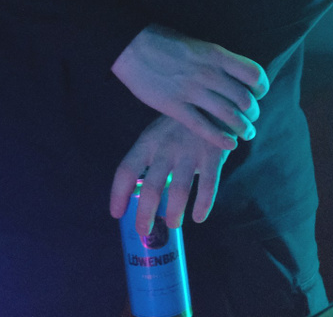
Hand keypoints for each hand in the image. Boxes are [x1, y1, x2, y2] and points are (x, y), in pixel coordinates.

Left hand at [110, 115, 231, 235]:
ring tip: (171, 225)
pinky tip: (198, 217)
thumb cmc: (180, 125)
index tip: (116, 214)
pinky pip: (208, 186)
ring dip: (174, 213)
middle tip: (144, 231)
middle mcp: (166, 147)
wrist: (215, 101)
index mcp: (148, 142)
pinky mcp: (213, 154)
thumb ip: (149, 160)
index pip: (126, 170)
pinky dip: (203, 205)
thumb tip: (137, 194)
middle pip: (150, 187)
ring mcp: (190, 151)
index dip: (118, 194)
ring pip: (178, 190)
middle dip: (145, 214)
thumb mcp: (158, 135)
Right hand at [112, 25, 267, 148]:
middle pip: (244, 98)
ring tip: (245, 133)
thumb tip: (232, 75)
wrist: (132, 46)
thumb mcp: (197, 44)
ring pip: (229, 115)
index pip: (253, 74)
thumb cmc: (164, 41)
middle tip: (251, 118)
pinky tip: (230, 144)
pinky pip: (205, 128)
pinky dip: (221, 138)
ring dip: (242, 127)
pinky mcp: (176, 107)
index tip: (258, 94)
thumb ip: (215, 60)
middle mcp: (208, 73)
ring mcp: (192, 91)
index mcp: (216, 54)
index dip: (261, 87)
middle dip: (252, 112)